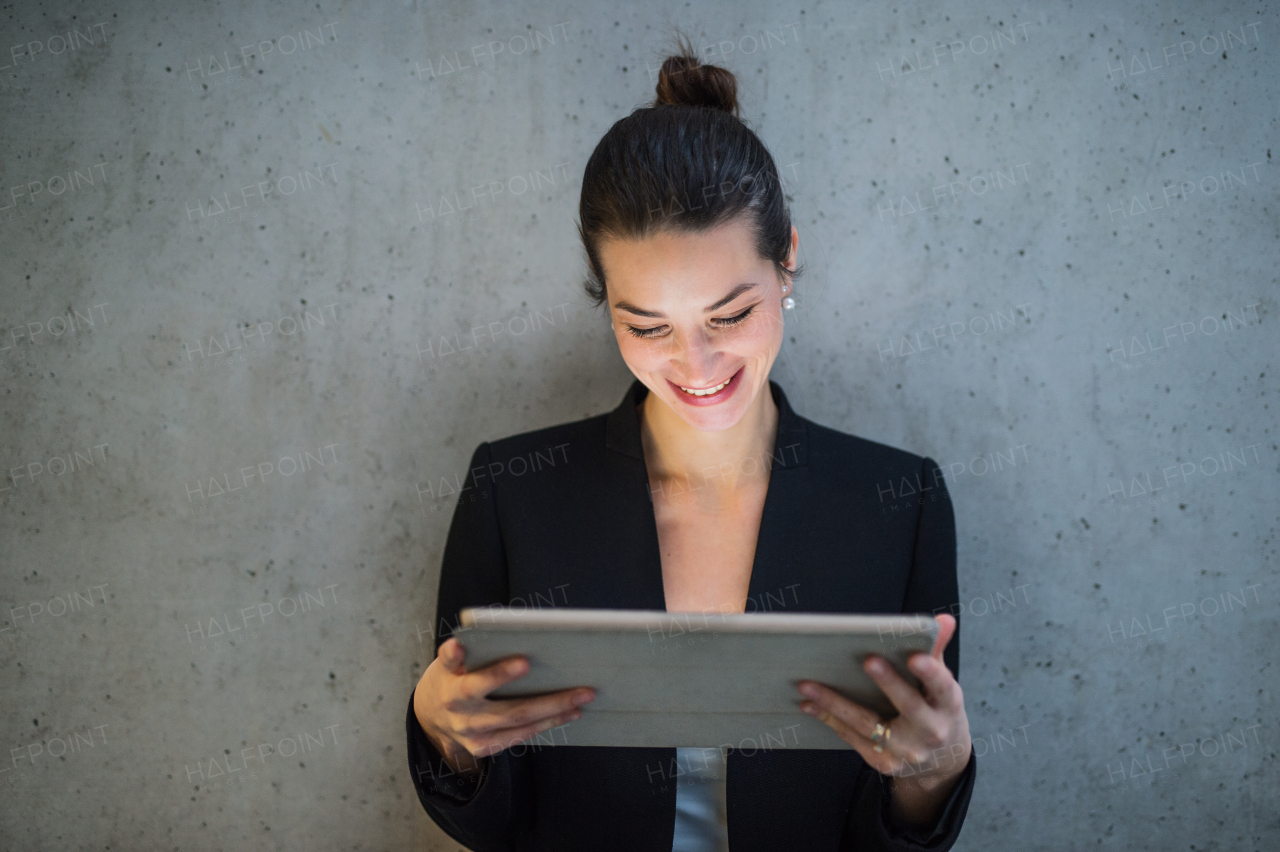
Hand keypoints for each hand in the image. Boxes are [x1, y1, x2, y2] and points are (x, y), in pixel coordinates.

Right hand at [413, 637, 594, 775]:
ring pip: (520, 723)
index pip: (468, 673)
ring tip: (583, 699)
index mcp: (452, 684)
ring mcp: (472, 734)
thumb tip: (499, 634)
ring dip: (555, 712)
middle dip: (547, 699)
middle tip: (580, 688)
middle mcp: (461, 713)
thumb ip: (465, 653)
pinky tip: (569, 714)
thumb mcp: (449, 662)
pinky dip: (546, 724)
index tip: (517, 660)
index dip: (490, 669)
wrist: (430, 715)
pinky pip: (519, 737)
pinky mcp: (483, 748)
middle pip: (509, 708)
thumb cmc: (451, 676)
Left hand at [797, 614, 970, 823]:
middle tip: (868, 660)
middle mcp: (931, 731)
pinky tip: (810, 704)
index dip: (931, 673)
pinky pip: (853, 737)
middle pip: (909, 706)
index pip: (943, 687)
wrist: (940, 760)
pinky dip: (830, 719)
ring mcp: (907, 751)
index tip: (915, 658)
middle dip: (889, 684)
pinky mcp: (885, 763)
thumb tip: (943, 619)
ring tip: (808, 684)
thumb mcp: (941, 684)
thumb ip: (936, 650)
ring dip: (835, 704)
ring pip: (868, 724)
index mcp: (948, 706)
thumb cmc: (936, 710)